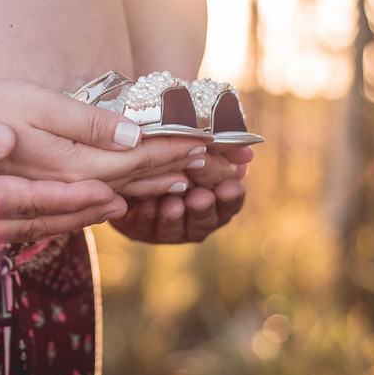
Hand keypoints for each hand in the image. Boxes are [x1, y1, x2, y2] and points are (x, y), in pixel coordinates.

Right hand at [0, 77, 206, 186]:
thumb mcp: (36, 104)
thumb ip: (85, 124)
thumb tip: (132, 136)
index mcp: (68, 165)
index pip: (133, 162)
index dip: (170, 151)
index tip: (204, 141)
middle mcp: (63, 188)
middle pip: (130, 184)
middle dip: (172, 171)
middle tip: (211, 163)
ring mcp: (48, 196)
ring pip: (112, 196)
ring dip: (151, 186)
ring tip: (185, 178)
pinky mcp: (37, 196)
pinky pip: (88, 203)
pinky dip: (119, 195)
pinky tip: (126, 195)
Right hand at [0, 108, 130, 245]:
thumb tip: (2, 136)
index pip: (29, 203)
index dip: (75, 200)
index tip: (116, 195)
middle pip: (34, 224)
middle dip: (83, 215)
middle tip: (128, 206)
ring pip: (18, 233)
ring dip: (63, 223)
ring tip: (98, 213)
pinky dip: (30, 227)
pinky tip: (42, 221)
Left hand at [110, 146, 251, 243]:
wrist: (126, 158)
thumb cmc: (167, 147)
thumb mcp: (193, 144)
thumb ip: (222, 150)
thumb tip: (248, 155)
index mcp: (214, 194)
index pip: (230, 200)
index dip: (231, 196)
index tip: (230, 187)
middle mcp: (195, 215)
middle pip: (205, 217)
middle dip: (203, 206)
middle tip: (201, 196)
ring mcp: (169, 226)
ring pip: (178, 228)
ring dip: (176, 216)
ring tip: (173, 204)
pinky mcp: (142, 230)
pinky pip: (146, 228)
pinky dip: (148, 217)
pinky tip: (148, 206)